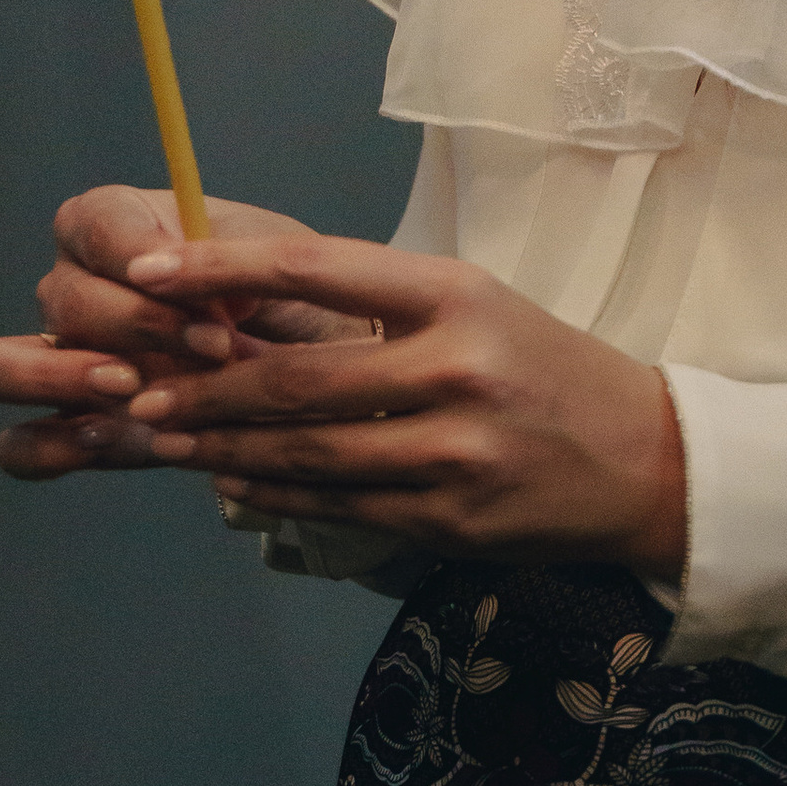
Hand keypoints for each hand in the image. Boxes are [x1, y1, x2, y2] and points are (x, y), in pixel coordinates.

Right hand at [0, 187, 358, 481]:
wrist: (317, 374)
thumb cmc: (292, 301)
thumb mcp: (281, 261)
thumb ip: (231, 260)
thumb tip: (184, 278)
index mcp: (115, 226)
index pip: (92, 226)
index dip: (145, 260)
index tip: (215, 296)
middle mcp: (74, 288)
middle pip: (60, 300)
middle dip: (136, 326)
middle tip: (212, 351)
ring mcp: (60, 362)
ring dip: (64, 378)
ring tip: (136, 392)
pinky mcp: (70, 430)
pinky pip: (20, 447)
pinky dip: (59, 447)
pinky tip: (122, 440)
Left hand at [109, 225, 687, 579]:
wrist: (645, 459)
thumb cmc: (542, 369)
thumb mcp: (475, 308)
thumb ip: (374, 311)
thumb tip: (244, 319)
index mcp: (457, 294)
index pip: (317, 267)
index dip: (222, 273)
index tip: (148, 274)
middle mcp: (458, 366)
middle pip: (299, 378)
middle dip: (206, 389)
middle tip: (141, 392)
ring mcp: (456, 450)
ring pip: (311, 451)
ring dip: (226, 449)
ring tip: (168, 441)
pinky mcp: (453, 518)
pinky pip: (342, 504)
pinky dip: (278, 493)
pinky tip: (236, 481)